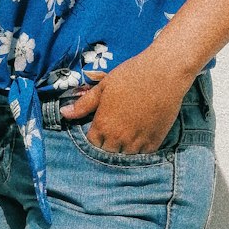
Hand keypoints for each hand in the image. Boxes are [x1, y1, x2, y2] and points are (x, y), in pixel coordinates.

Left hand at [59, 49, 189, 153]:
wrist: (164, 73)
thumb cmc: (131, 75)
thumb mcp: (103, 87)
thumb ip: (84, 104)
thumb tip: (64, 113)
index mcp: (103, 125)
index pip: (92, 143)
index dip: (95, 136)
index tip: (101, 127)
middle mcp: (118, 137)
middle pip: (108, 152)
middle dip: (108, 144)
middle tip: (115, 129)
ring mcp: (137, 141)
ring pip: (126, 155)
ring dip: (125, 148)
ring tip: (128, 133)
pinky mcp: (155, 141)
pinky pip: (144, 154)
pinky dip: (141, 148)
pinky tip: (141, 135)